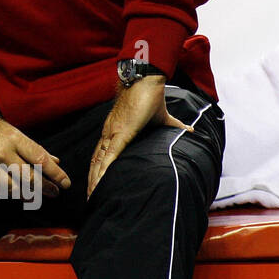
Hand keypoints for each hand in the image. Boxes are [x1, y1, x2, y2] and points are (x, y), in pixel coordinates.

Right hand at [0, 104, 70, 198]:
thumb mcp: (11, 129)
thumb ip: (32, 146)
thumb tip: (54, 160)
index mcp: (12, 137)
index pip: (40, 158)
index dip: (56, 173)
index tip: (65, 182)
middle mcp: (1, 151)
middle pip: (29, 177)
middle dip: (45, 187)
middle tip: (54, 192)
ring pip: (13, 189)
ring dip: (27, 194)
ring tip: (34, 195)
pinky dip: (5, 193)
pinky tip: (11, 191)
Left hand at [87, 76, 191, 197]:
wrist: (147, 81)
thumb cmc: (151, 97)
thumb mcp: (162, 118)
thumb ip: (173, 127)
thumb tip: (190, 130)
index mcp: (115, 131)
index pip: (102, 154)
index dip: (97, 170)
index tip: (95, 185)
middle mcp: (109, 134)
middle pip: (96, 161)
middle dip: (92, 180)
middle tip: (89, 197)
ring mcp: (113, 132)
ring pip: (99, 160)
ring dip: (94, 178)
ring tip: (91, 195)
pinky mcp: (121, 132)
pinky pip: (110, 153)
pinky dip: (104, 168)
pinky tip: (100, 181)